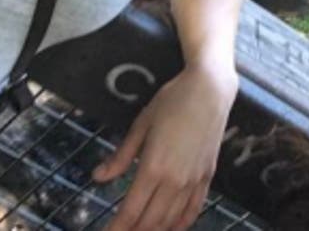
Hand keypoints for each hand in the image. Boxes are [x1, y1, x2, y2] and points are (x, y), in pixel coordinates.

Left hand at [92, 63, 238, 230]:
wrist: (209, 91)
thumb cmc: (172, 102)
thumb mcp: (140, 125)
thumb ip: (121, 156)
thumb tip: (98, 176)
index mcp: (153, 167)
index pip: (131, 210)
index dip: (117, 228)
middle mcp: (174, 181)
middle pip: (151, 221)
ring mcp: (193, 181)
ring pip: (171, 220)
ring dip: (155, 230)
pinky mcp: (207, 177)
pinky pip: (193, 210)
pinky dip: (181, 223)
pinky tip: (172, 228)